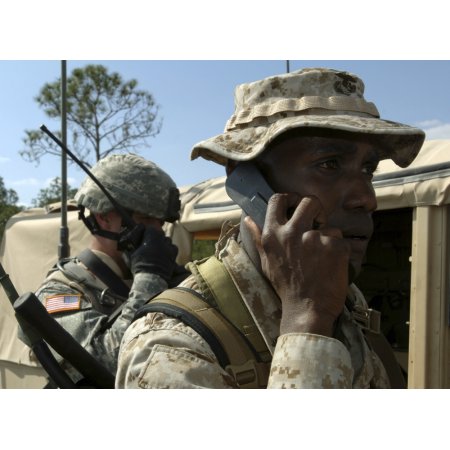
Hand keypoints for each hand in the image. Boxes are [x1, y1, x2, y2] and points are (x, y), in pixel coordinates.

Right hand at [128, 226, 178, 281]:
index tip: (143, 235)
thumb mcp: (131, 257)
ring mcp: (169, 249)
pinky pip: (174, 249)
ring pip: (168, 240)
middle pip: (160, 234)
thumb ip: (129, 251)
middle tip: (150, 242)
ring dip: (163, 243)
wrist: (151, 279)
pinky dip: (170, 249)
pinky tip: (165, 254)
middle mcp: (162, 241)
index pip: (150, 229)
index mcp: (151, 238)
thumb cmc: (140, 266)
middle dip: (155, 237)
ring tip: (158, 248)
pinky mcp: (173, 256)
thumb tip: (125, 250)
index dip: (146, 231)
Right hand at [245, 194, 349, 336]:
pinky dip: (338, 250)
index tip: (296, 204)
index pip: (277, 200)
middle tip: (318, 222)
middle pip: (309, 201)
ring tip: (323, 255)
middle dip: (316, 209)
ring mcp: (314, 238)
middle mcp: (292, 232)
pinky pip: (340, 239)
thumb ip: (258, 238)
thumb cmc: (286, 286)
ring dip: (328, 236)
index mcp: (273, 235)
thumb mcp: (266, 261)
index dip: (289, 197)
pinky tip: (332, 265)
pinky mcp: (335, 246)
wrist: (307, 309)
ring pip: (328, 224)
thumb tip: (247, 218)